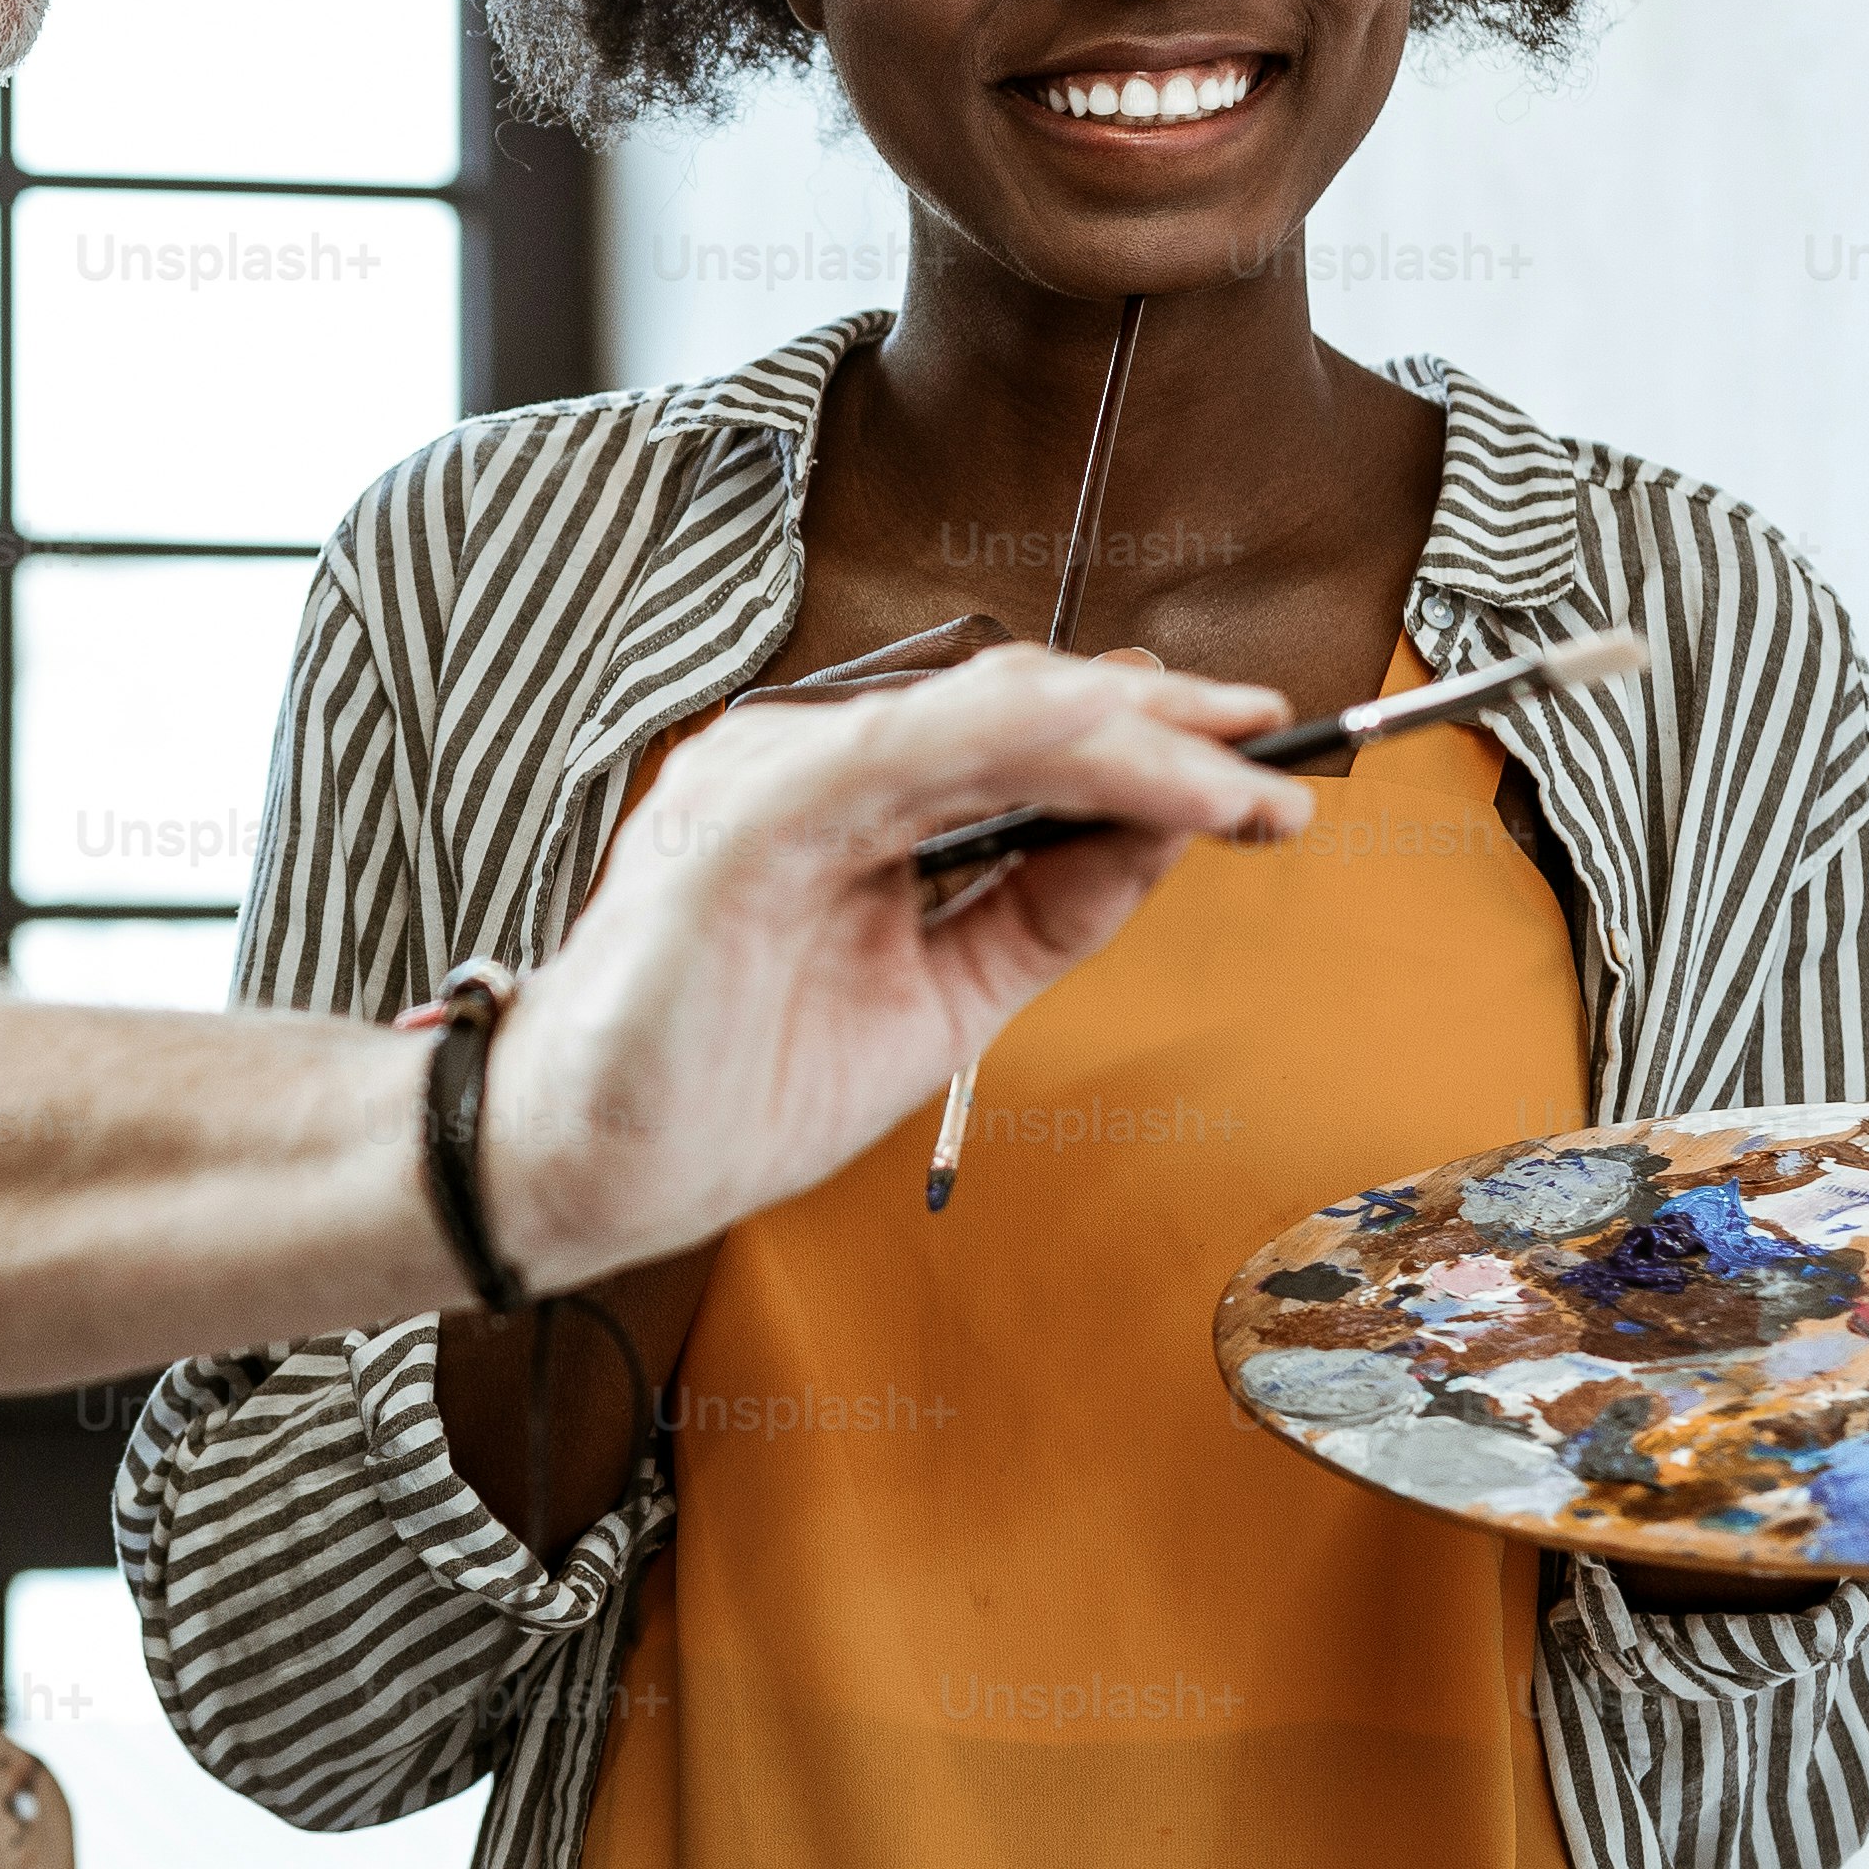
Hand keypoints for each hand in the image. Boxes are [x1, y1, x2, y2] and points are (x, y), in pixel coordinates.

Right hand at [479, 646, 1305, 1285]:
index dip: (1148, 739)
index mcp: (844, 793)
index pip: (1017, 731)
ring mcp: (773, 770)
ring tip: (1239, 776)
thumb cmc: (728, 1086)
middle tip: (1280, 751)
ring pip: (990, 707)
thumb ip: (1042, 909)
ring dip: (1135, 736)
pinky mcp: (750, 808)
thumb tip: (1167, 839)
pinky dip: (1051, 753)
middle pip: (1019, 699)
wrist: (588, 1169)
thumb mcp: (941, 997)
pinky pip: (922, 749)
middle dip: (1166, 724)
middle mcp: (808, 758)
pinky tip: (1140, 774)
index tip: (1258, 768)